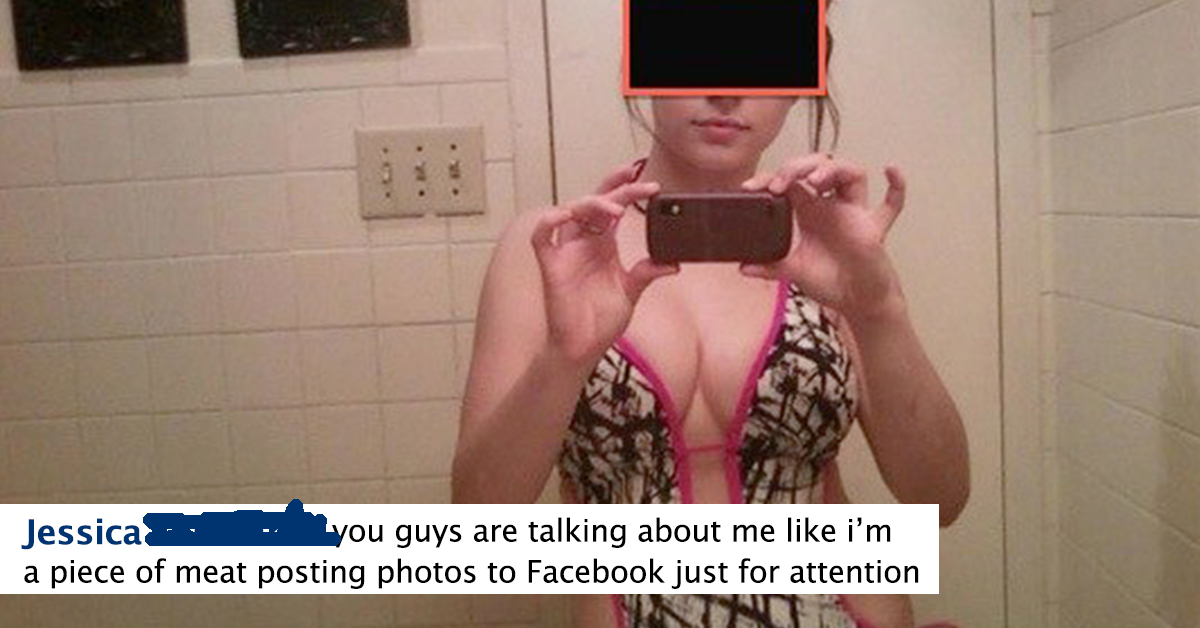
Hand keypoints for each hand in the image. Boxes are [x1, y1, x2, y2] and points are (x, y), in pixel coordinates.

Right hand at [531, 163, 679, 364]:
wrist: (583, 347)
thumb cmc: (601, 320)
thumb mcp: (631, 291)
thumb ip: (647, 272)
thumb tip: (673, 262)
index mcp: (604, 244)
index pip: (613, 207)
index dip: (627, 190)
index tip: (650, 183)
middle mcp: (584, 243)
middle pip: (595, 202)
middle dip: (615, 188)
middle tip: (639, 181)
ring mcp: (566, 252)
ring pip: (571, 211)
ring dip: (593, 203)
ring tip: (616, 209)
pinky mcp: (551, 266)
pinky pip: (541, 236)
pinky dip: (549, 222)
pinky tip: (566, 215)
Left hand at [740, 154, 907, 322]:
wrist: (856, 302)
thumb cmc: (830, 280)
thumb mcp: (794, 271)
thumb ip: (770, 267)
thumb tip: (743, 267)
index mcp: (808, 211)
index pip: (790, 181)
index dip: (772, 178)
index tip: (752, 187)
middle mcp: (831, 206)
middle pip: (819, 167)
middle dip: (798, 167)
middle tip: (782, 183)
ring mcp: (854, 213)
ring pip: (851, 174)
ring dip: (833, 170)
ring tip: (815, 181)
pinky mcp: (873, 228)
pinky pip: (891, 204)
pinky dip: (896, 186)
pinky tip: (890, 170)